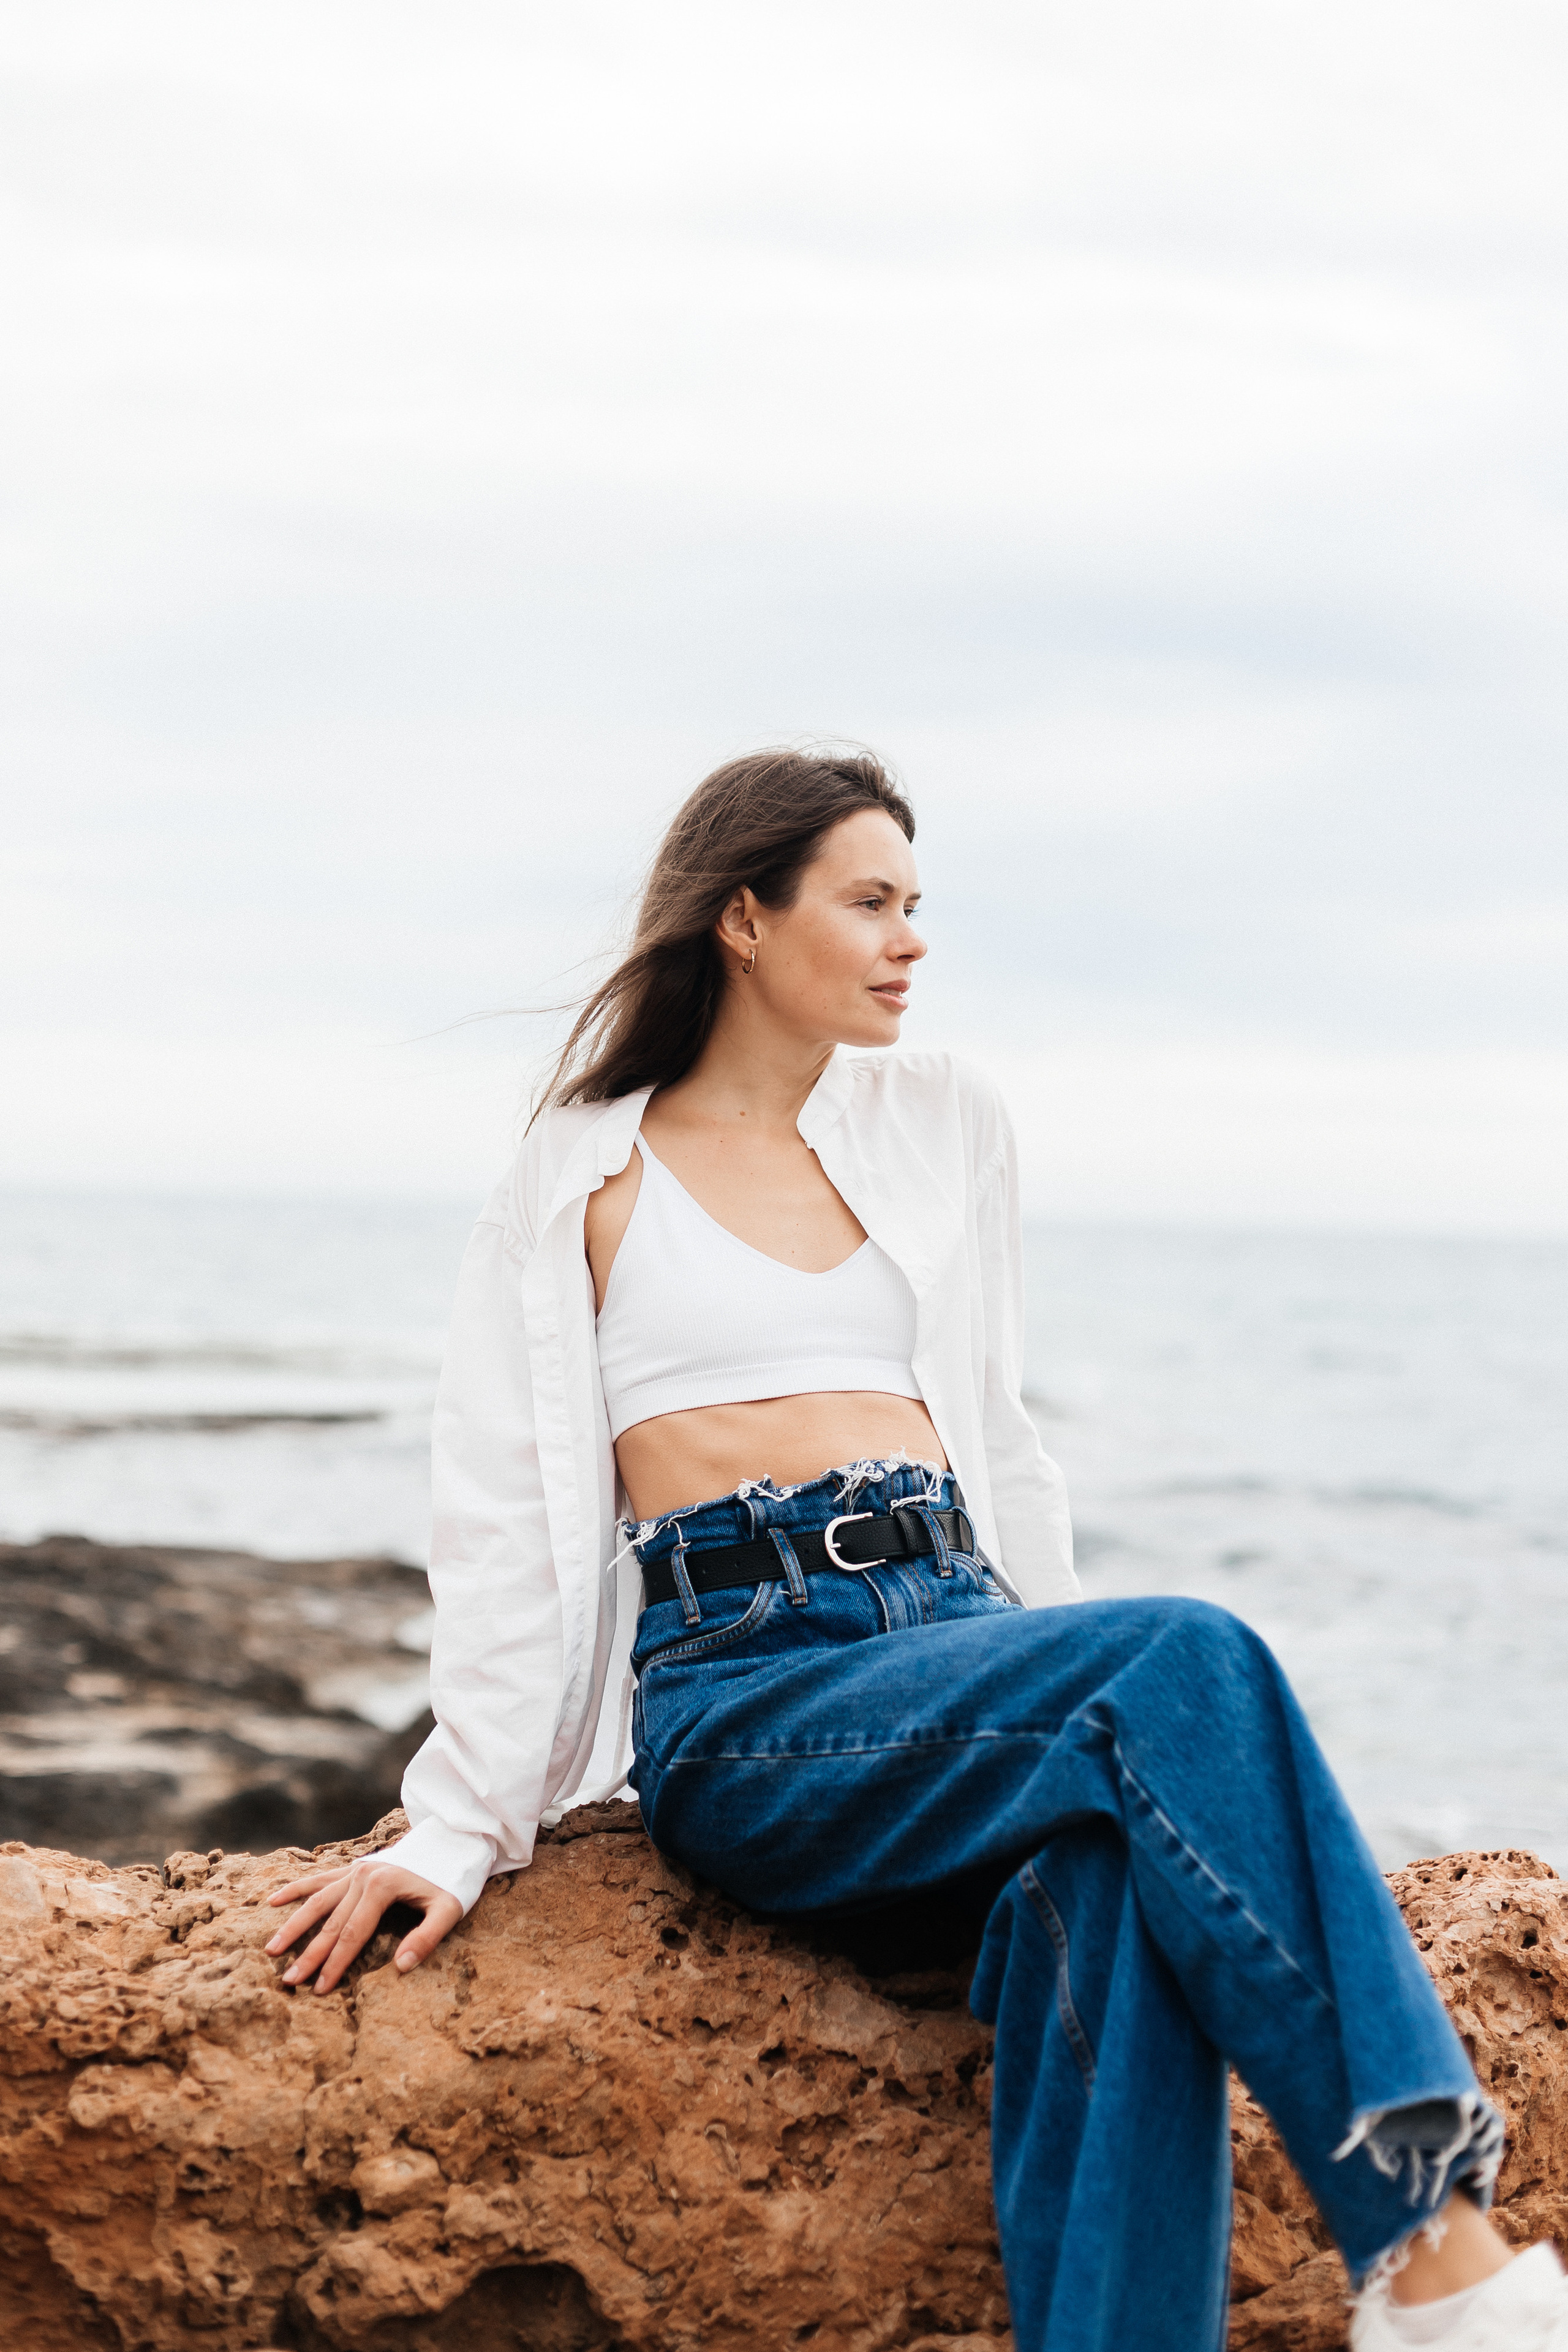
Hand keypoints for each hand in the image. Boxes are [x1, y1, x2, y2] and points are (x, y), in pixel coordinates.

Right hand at [263, 1855, 462, 1992]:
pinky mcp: (353, 1867)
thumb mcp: (449, 1909)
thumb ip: (427, 1938)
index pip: (353, 1934)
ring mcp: (355, 1869)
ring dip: (294, 1925)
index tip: (319, 1989)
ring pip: (317, 1901)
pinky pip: (319, 1879)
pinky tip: (273, 1900)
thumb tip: (401, 1967)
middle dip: (309, 1954)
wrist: (453, 1841)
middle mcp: (362, 1876)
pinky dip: (296, 1889)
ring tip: (272, 1949)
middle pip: (331, 1922)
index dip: (335, 1964)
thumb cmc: (453, 1879)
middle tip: (288, 1981)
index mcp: (382, 1887)